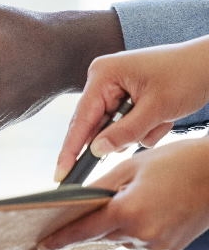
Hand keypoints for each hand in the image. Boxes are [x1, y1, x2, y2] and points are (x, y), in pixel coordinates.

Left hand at [41, 137, 208, 249]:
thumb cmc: (177, 163)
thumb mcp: (132, 167)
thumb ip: (100, 188)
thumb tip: (75, 202)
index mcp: (129, 212)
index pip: (84, 230)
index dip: (60, 238)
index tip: (41, 246)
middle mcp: (141, 234)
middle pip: (100, 235)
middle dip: (88, 225)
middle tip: (71, 217)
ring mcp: (156, 245)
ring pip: (119, 238)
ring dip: (115, 225)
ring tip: (130, 201)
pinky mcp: (167, 249)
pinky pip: (138, 241)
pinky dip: (134, 229)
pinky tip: (147, 210)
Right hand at [56, 36, 208, 180]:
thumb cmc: (188, 75)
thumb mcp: (156, 109)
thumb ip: (123, 133)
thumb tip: (95, 151)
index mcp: (103, 74)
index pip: (81, 119)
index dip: (71, 149)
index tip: (61, 174)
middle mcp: (103, 79)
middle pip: (96, 125)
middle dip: (122, 135)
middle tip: (146, 129)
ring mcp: (114, 87)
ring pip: (113, 128)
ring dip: (138, 132)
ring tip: (163, 118)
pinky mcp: (127, 96)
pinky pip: (126, 124)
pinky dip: (145, 127)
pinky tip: (163, 117)